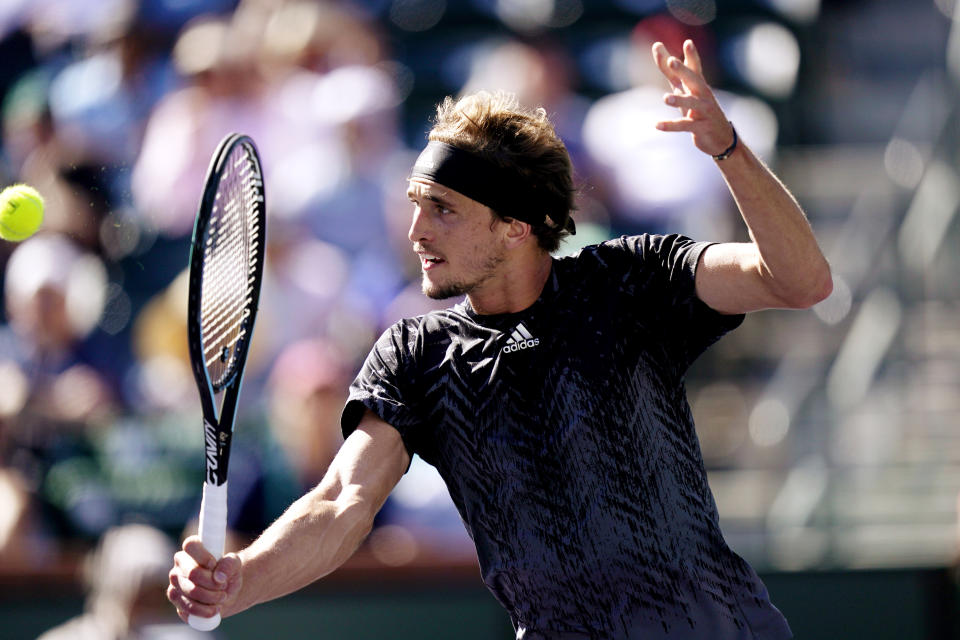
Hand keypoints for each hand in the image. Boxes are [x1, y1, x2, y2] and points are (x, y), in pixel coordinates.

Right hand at [167, 535, 242, 622]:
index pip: (190, 545)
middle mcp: (179, 565)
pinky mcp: (176, 600)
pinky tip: (214, 609)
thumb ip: (230, 564)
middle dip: (213, 583)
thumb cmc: (228, 574)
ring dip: (211, 597)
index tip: (214, 565)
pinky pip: (187, 608)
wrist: (226, 593)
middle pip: (193, 572)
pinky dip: (204, 610)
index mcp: (192, 550)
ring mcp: (175, 583)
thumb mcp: (235, 564)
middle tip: (224, 586)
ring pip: (192, 591)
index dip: (204, 556)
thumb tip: (218, 577)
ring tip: (222, 597)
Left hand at [651, 39, 734, 157]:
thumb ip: (674, 74)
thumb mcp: (687, 92)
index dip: (691, 56)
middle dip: (683, 70)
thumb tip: (665, 55)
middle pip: (693, 80)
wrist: (721, 138)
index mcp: (699, 86)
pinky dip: (670, 125)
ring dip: (679, 100)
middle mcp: (703, 95)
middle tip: (671, 61)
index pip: (694, 68)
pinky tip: (657, 125)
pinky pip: (685, 125)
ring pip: (692, 103)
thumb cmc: (700, 110)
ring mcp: (704, 111)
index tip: (688, 42)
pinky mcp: (701, 127)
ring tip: (666, 98)